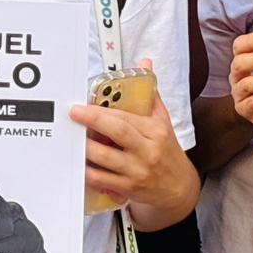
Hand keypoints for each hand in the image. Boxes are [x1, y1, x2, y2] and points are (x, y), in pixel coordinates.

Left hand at [68, 60, 194, 210]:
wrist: (179, 188)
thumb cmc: (167, 151)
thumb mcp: (163, 121)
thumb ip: (150, 93)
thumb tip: (144, 64)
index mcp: (156, 132)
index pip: (127, 118)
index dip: (103, 111)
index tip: (84, 105)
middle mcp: (148, 151)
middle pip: (117, 133)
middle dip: (92, 122)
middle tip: (74, 114)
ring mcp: (138, 172)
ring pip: (105, 158)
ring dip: (86, 147)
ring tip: (73, 138)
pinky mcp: (129, 189)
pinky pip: (102, 179)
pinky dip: (88, 171)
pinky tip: (79, 162)